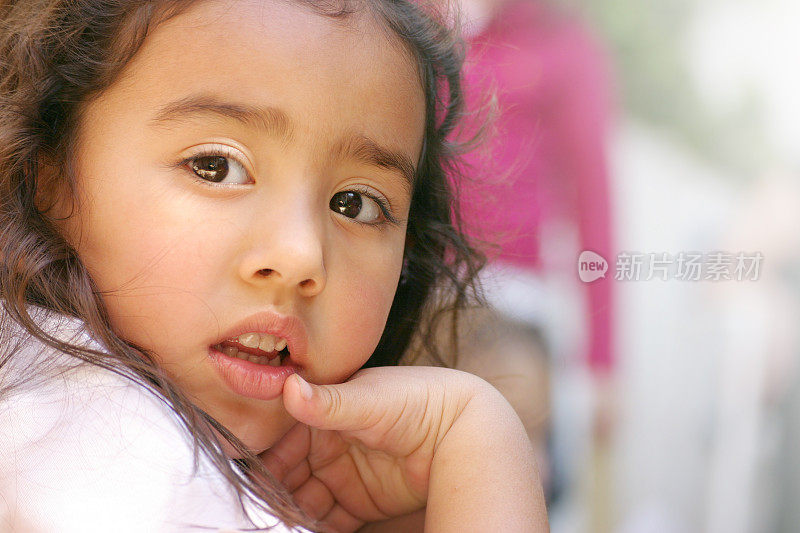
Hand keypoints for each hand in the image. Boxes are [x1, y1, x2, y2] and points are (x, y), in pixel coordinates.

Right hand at [259, 366, 546, 532]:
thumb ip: (328, 401)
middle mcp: (328, 444)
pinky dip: (313, 526)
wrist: (462, 428)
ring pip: (303, 499)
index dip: (263, 455)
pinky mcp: (360, 502)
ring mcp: (343, 474)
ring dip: (290, 513)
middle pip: (287, 473)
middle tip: (259, 507)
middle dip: (273, 490)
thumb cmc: (414, 401)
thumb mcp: (368, 400)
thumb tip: (288, 386)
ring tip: (277, 522)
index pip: (282, 437)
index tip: (246, 475)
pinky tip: (301, 529)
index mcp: (324, 412)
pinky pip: (328, 520)